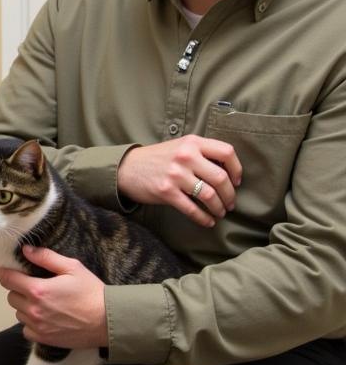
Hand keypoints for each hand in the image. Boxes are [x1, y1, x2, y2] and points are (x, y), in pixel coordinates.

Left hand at [0, 245, 106, 348]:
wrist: (108, 322)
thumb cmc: (93, 294)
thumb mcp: (72, 268)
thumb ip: (46, 257)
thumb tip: (26, 250)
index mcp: (38, 290)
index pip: (8, 279)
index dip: (0, 272)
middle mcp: (34, 309)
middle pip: (11, 296)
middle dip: (18, 289)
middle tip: (34, 285)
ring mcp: (38, 326)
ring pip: (18, 313)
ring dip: (24, 306)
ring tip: (42, 301)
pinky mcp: (44, 339)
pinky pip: (26, 329)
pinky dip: (30, 323)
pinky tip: (44, 317)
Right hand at [117, 135, 241, 226]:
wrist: (127, 168)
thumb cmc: (157, 158)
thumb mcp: (180, 146)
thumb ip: (201, 153)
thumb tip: (228, 172)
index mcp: (192, 143)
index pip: (226, 152)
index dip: (236, 169)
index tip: (236, 181)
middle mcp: (185, 156)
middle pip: (220, 178)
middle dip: (230, 195)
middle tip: (230, 204)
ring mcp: (175, 175)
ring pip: (208, 195)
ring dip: (218, 208)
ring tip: (220, 212)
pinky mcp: (166, 191)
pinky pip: (191, 209)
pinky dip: (203, 218)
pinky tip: (207, 221)